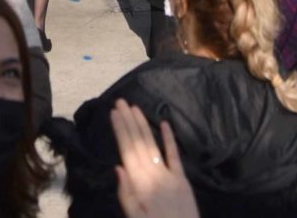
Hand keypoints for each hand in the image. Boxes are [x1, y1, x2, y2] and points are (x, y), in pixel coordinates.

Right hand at [109, 101, 196, 217]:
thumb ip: (126, 195)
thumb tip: (118, 167)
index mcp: (139, 185)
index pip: (127, 151)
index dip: (121, 130)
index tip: (114, 113)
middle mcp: (153, 175)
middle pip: (138, 143)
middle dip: (129, 121)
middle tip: (120, 101)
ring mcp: (169, 175)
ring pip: (153, 145)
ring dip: (143, 125)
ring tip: (135, 108)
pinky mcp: (182, 180)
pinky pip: (175, 156)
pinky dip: (169, 139)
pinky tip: (164, 123)